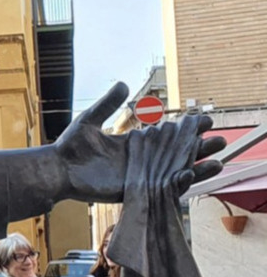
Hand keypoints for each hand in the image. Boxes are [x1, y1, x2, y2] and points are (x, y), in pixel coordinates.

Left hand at [55, 83, 224, 202]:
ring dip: (196, 166)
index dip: (185, 131)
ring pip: (173, 171)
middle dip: (199, 148)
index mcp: (133, 145)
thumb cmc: (70, 147)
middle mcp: (139, 161)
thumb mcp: (90, 120)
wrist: (56, 170)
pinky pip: (159, 188)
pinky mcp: (133, 191)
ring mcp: (137, 177)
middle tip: (221, 139)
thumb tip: (123, 84)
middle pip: (175, 154)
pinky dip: (177, 182)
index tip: (205, 120)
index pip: (165, 137)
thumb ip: (108, 105)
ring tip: (219, 159)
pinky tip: (194, 174)